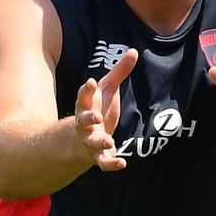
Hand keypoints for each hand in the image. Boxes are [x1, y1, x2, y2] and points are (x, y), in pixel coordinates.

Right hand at [74, 49, 137, 170]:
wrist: (81, 139)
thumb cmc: (97, 108)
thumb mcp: (107, 89)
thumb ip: (119, 71)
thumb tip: (134, 51)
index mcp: (86, 106)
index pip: (83, 97)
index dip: (87, 90)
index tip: (91, 82)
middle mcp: (85, 124)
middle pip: (82, 121)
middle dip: (87, 119)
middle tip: (95, 117)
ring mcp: (90, 140)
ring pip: (92, 143)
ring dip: (100, 143)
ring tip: (109, 142)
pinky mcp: (97, 156)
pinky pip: (103, 162)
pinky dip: (112, 164)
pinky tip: (123, 164)